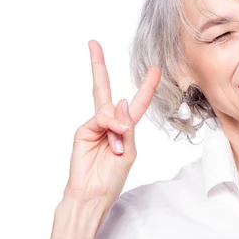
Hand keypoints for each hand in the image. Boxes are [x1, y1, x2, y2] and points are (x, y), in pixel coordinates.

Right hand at [64, 40, 160, 207]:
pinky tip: (112, 142)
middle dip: (99, 66)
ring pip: (108, 110)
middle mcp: (109, 123)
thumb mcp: (128, 153)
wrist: (92, 195)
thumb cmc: (112, 178)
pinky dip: (109, 127)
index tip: (155, 68)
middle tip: (93, 43)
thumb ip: (126, 127)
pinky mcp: (83, 130)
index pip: (137, 102)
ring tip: (116, 147)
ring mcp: (95, 125)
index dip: (145, 86)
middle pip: (105, 90)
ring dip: (117, 126)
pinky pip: (100, 119)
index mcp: (125, 129)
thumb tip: (121, 100)